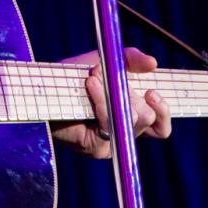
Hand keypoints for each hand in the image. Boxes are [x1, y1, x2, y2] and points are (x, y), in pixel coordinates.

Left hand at [51, 46, 171, 159]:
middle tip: (109, 76)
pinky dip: (101, 100)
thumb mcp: (104, 61)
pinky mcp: (96, 147)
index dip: (164, 111)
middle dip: (130, 93)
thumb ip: (129, 60)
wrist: (42, 87)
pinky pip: (110, 122)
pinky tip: (90, 84)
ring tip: (93, 77)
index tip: (153, 91)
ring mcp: (111, 143)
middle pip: (149, 119)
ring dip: (114, 93)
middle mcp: (123, 133)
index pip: (160, 126)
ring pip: (133, 120)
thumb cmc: (72, 77)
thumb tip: (153, 63)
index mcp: (130, 116)